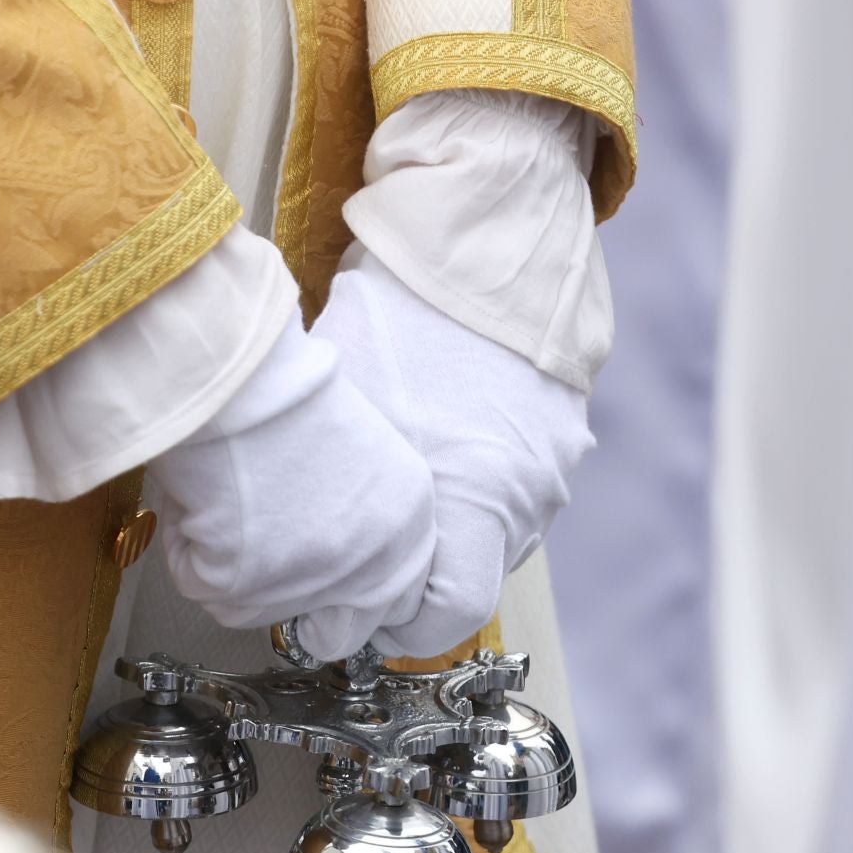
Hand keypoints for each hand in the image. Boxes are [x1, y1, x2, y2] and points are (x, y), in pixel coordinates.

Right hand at [149, 309, 439, 660]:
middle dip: (296, 601)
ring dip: (234, 566)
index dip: (346, 588)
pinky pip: (206, 589)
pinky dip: (190, 550)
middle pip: (337, 631)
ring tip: (227, 495)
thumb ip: (361, 511)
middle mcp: (374, 562)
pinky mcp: (248, 589)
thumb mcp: (359, 445)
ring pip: (260, 608)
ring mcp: (313, 583)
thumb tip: (322, 551)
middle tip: (260, 548)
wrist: (238, 372)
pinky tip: (200, 497)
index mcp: (409, 520)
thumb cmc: (285, 385)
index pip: (396, 600)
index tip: (312, 563)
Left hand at [312, 247, 593, 656]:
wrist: (488, 227)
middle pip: (470, 577)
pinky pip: (517, 486)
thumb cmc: (407, 308)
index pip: (447, 618)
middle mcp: (526, 496)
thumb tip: (290, 545)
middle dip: (416, 574)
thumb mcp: (343, 399)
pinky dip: (476, 484)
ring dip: (449, 527)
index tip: (359, 605)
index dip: (396, 624)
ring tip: (400, 485)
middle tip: (363, 548)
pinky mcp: (563, 432)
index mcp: (475, 500)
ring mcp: (552, 465)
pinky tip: (439, 443)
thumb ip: (331, 485)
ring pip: (494, 532)